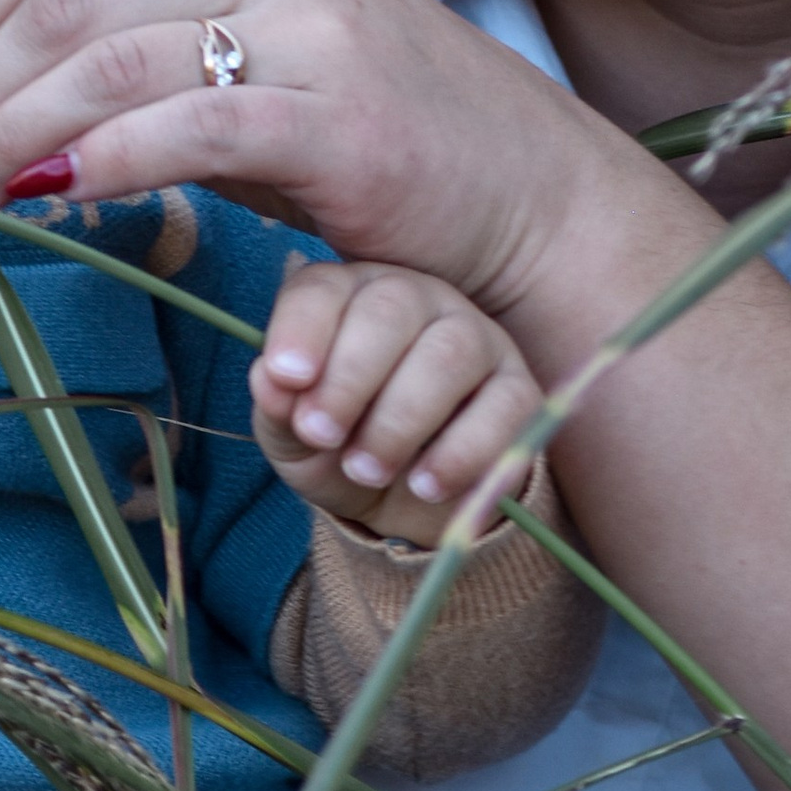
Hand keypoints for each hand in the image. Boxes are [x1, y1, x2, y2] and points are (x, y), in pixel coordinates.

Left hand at [0, 0, 606, 324]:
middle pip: (56, 2)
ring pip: (102, 62)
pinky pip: (183, 128)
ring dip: (10, 133)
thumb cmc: (366, 133)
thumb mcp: (245, 53)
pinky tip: (52, 200)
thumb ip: (134, 43)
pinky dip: (98, 164)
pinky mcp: (336, 113)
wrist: (527, 189)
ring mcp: (306, 22)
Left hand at [253, 254, 540, 545]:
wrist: (403, 502)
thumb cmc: (338, 448)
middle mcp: (416, 299)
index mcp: (348, 296)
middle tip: (323, 436)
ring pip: (449, 354)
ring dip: (400, 420)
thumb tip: (271, 378)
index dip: (302, 331)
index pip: (324, 289)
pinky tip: (425, 486)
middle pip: (391, 310)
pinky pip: (505, 407)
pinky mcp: (518, 389)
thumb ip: (277, 406)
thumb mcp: (293, 437)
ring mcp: (475, 337)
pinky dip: (462, 453)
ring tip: (368, 469)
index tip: (288, 380)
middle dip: (349, 378)